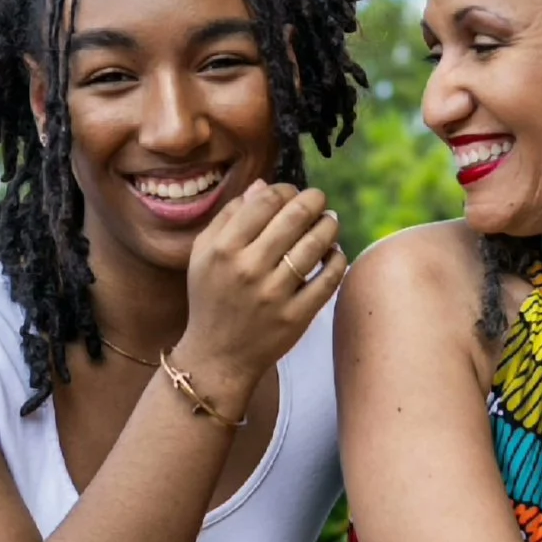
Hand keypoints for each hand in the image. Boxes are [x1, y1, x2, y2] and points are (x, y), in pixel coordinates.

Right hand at [175, 182, 345, 400]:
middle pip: (295, 216)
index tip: (292, 193)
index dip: (286, 189)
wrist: (217, 355)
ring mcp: (273, 294)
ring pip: (316, 244)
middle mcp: (248, 269)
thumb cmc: (212, 297)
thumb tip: (263, 185)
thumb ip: (230, 216)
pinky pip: (329, 278)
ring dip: (329, 225)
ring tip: (330, 221)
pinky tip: (333, 252)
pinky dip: (337, 258)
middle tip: (319, 200)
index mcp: (223, 249)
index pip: (266, 201)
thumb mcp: (204, 254)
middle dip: (314, 200)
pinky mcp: (296, 316)